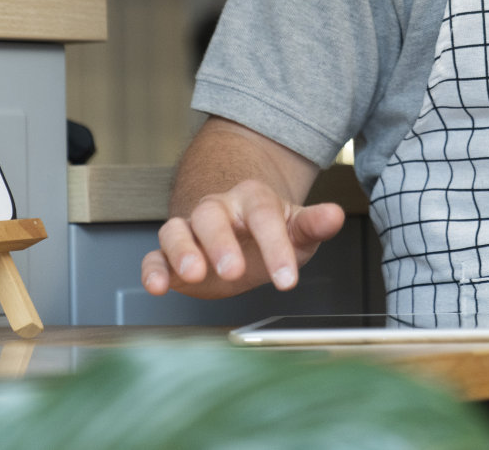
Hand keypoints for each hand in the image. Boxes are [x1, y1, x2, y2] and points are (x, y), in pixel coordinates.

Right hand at [141, 179, 344, 298]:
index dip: (275, 246)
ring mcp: (190, 230)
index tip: (288, 279)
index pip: (262, 215)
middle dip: (220, 243)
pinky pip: (155, 256)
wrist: (240, 235)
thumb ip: (313, 224)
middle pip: (211, 216)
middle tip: (234, 271)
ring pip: (176, 230)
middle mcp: (216, 209)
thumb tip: (335, 215)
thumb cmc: (269, 233)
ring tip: (193, 275)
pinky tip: (157, 287)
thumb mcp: (296, 230)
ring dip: (182, 251)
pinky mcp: (170, 255)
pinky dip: (153, 269)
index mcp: (251, 200)